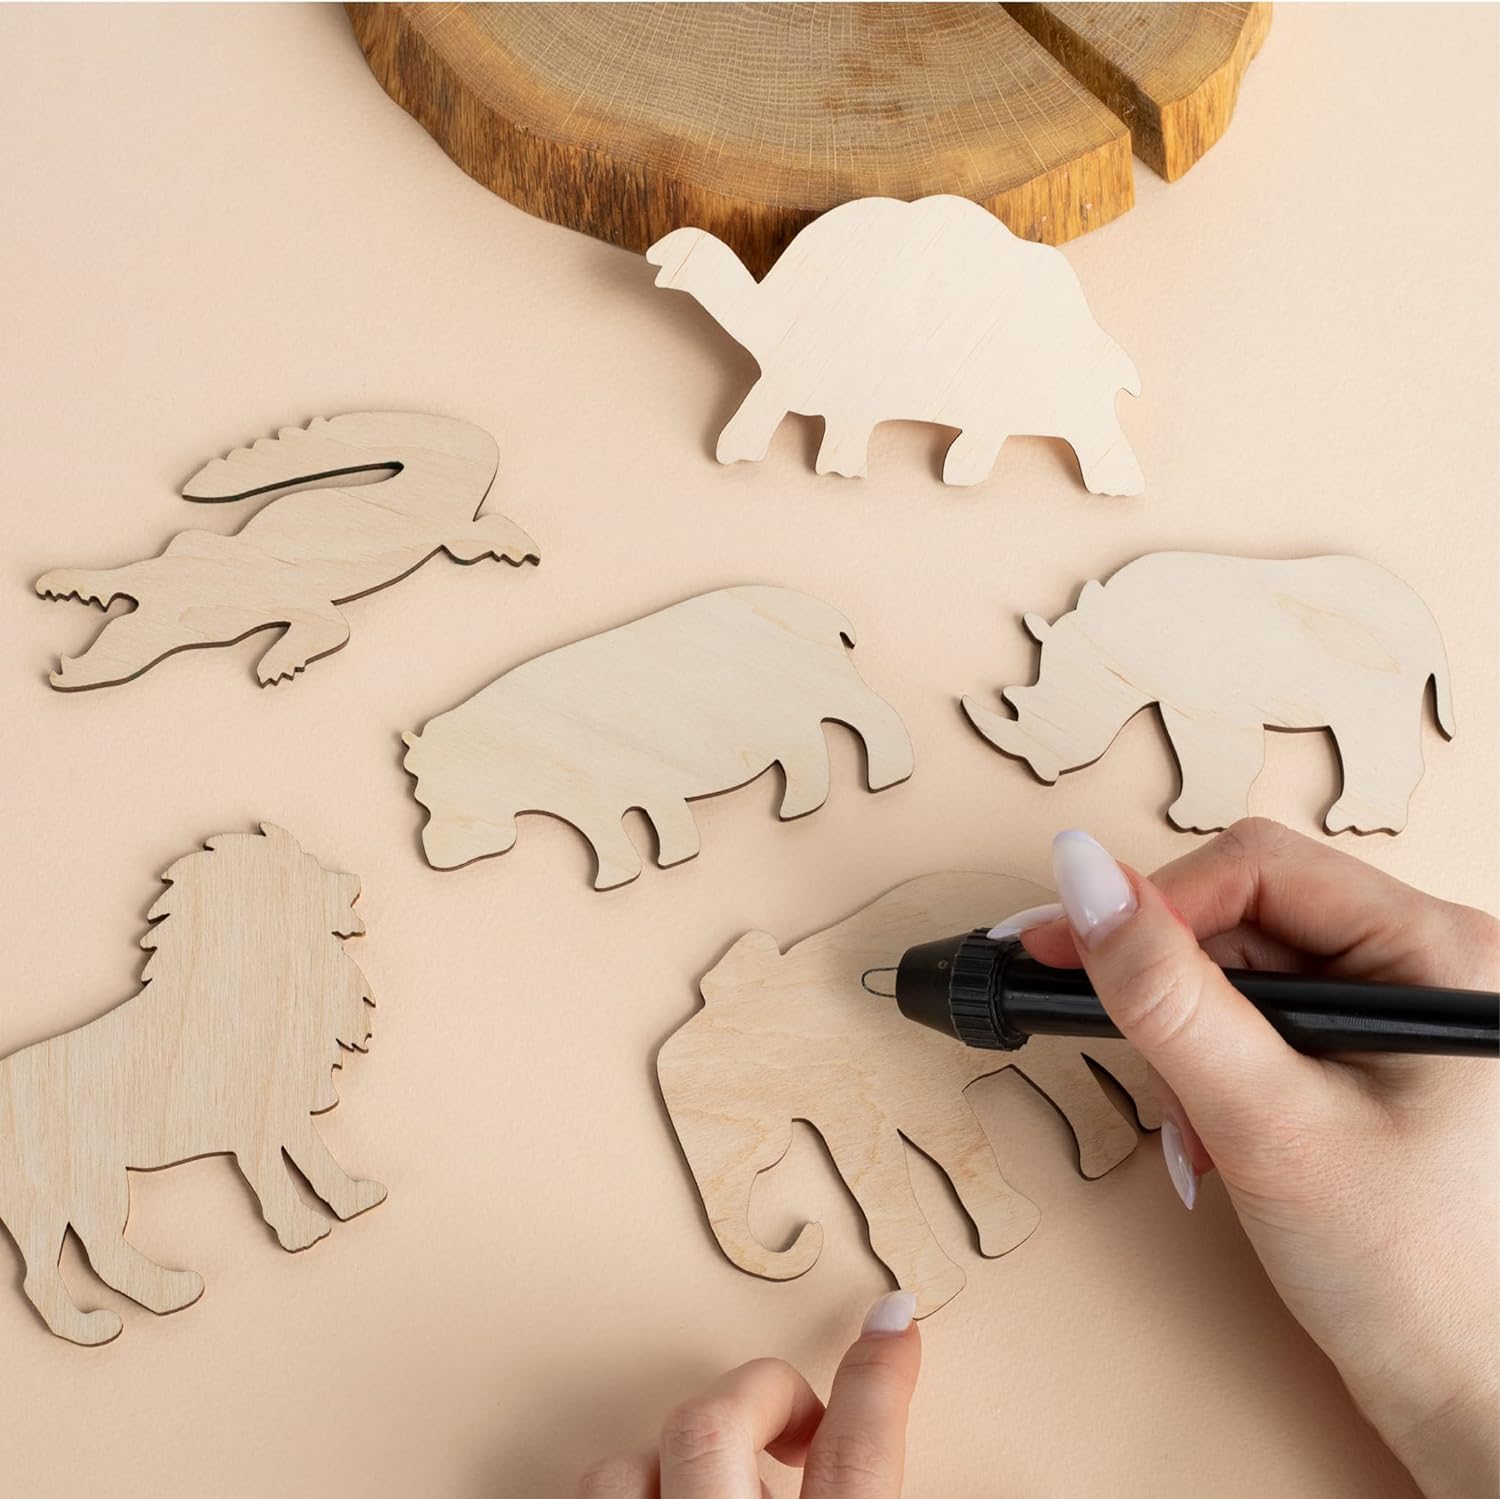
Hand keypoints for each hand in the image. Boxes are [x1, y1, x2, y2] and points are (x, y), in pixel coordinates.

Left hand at [577, 1292, 919, 1497]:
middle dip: (762, 1397)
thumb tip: (875, 1456)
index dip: (877, 1379)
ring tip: (713, 1490)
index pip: (855, 1456)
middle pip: (717, 1422)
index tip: (891, 1323)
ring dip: (670, 1464)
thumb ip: (863, 1494)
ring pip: (625, 1467)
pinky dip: (633, 1497)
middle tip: (797, 1423)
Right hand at [1019, 819, 1498, 1498]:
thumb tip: (1082, 877)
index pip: (1257, 869)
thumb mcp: (1265, 1122)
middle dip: (1171, 993)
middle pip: (1244, 915)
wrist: (1464, 1396)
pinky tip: (1216, 1132)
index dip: (1148, 903)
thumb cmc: (1412, 1278)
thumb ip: (1166, 994)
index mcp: (1439, 952)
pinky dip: (1212, 1069)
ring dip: (1188, 1041)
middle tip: (1129, 1056)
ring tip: (1197, 1129)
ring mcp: (1395, 1008)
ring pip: (1240, 969)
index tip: (1060, 944)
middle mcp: (1424, 962)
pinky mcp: (1366, 1049)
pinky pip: (1257, 1018)